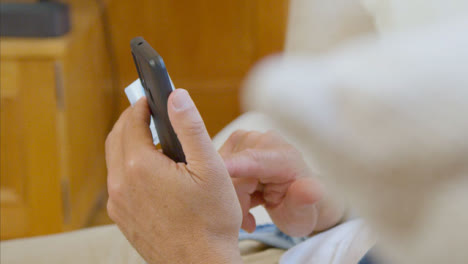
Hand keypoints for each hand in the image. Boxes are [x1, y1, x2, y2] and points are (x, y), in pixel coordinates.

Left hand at [105, 89, 242, 263]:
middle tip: (149, 113)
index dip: (142, 105)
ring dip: (129, 143)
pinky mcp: (123, 219)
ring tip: (154, 140)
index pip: (132, 122)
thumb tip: (177, 96)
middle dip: (132, 120)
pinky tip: (152, 172)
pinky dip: (129, 167)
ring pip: (115, 161)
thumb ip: (191, 127)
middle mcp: (121, 184)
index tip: (152, 98)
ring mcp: (119, 204)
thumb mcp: (210, 167)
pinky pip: (119, 183)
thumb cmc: (211, 220)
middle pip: (117, 138)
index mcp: (140, 166)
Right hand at [219, 130, 344, 236]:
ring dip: (230, 196)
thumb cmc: (300, 209)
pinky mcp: (236, 142)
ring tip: (250, 208)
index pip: (251, 160)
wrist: (297, 200)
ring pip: (220, 171)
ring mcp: (248, 139)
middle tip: (248, 220)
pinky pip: (217, 168)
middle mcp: (265, 141)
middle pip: (230, 171)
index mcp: (284, 157)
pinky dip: (227, 187)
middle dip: (233, 200)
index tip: (209, 176)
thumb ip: (305, 200)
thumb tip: (310, 190)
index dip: (229, 166)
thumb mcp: (304, 214)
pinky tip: (244, 196)